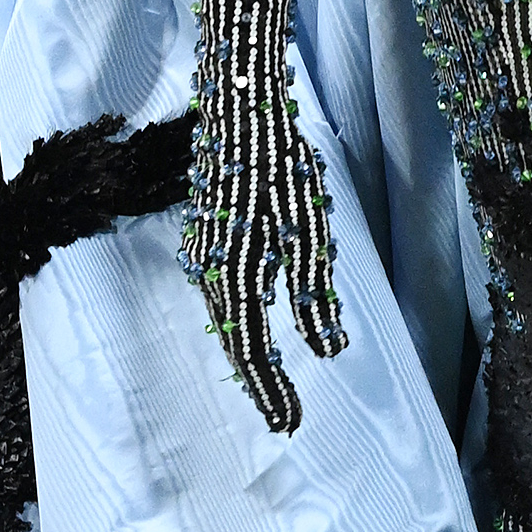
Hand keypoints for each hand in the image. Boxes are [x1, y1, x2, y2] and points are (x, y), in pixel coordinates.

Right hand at [181, 87, 346, 436]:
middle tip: (285, 420)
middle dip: (261, 383)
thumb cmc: (281, 163)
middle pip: (236, 342)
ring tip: (273, 388)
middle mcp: (211, 272)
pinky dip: (240, 324)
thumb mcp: (310, 228)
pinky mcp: (207, 238)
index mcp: (237, 274)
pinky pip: (223, 296)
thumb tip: (328, 350)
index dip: (272, 392)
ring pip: (226, 321)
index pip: (253, 351)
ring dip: (249, 356)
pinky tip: (255, 332)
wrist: (239, 106)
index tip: (290, 425)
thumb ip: (316, 293)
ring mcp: (204, 254)